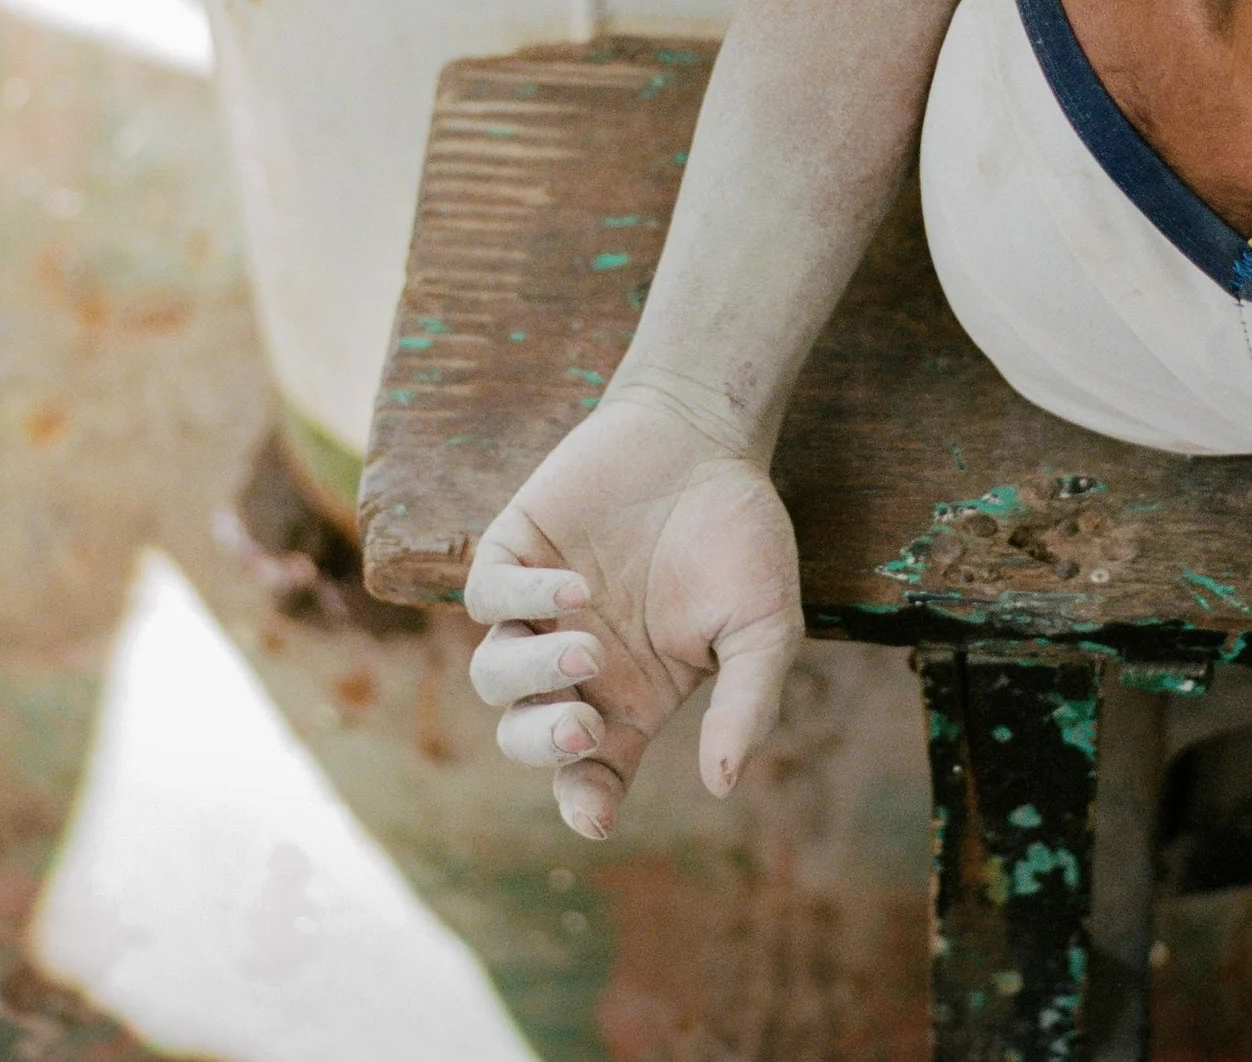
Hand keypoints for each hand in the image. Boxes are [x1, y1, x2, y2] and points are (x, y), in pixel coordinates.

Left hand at [464, 396, 803, 838]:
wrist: (705, 434)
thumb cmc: (740, 535)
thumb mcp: (764, 626)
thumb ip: (748, 703)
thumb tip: (724, 785)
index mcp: (629, 698)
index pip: (589, 773)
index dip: (583, 803)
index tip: (595, 817)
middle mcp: (575, 664)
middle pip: (524, 736)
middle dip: (543, 746)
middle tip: (582, 727)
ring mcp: (536, 610)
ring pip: (494, 676)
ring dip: (534, 673)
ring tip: (588, 644)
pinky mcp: (511, 553)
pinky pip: (487, 598)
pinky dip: (523, 599)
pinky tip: (580, 582)